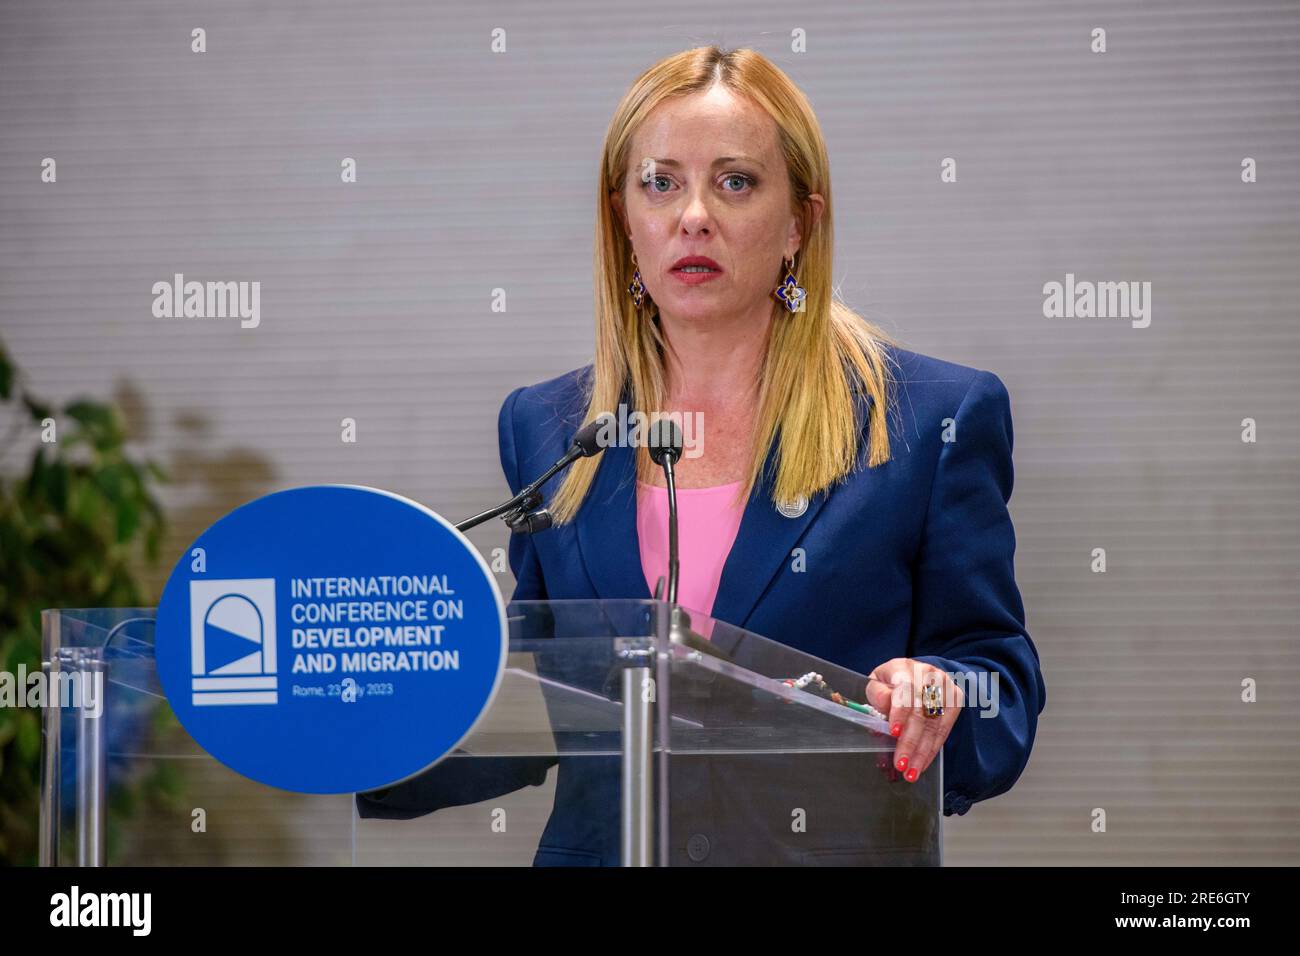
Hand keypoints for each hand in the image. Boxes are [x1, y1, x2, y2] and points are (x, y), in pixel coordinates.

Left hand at [865, 658, 963, 783]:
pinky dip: (932, 749)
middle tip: (901, 763)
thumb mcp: (877, 684)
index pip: (904, 689)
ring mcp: (945, 685)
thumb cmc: (891, 682)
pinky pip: (944, 729)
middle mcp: (927, 674)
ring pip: (934, 723)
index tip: (894, 732)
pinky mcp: (955, 699)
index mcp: (903, 667)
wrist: (917, 673)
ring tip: (911, 772)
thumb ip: (877, 697)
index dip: (900, 711)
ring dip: (922, 752)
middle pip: (921, 711)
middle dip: (910, 741)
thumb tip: (882, 720)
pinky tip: (922, 764)